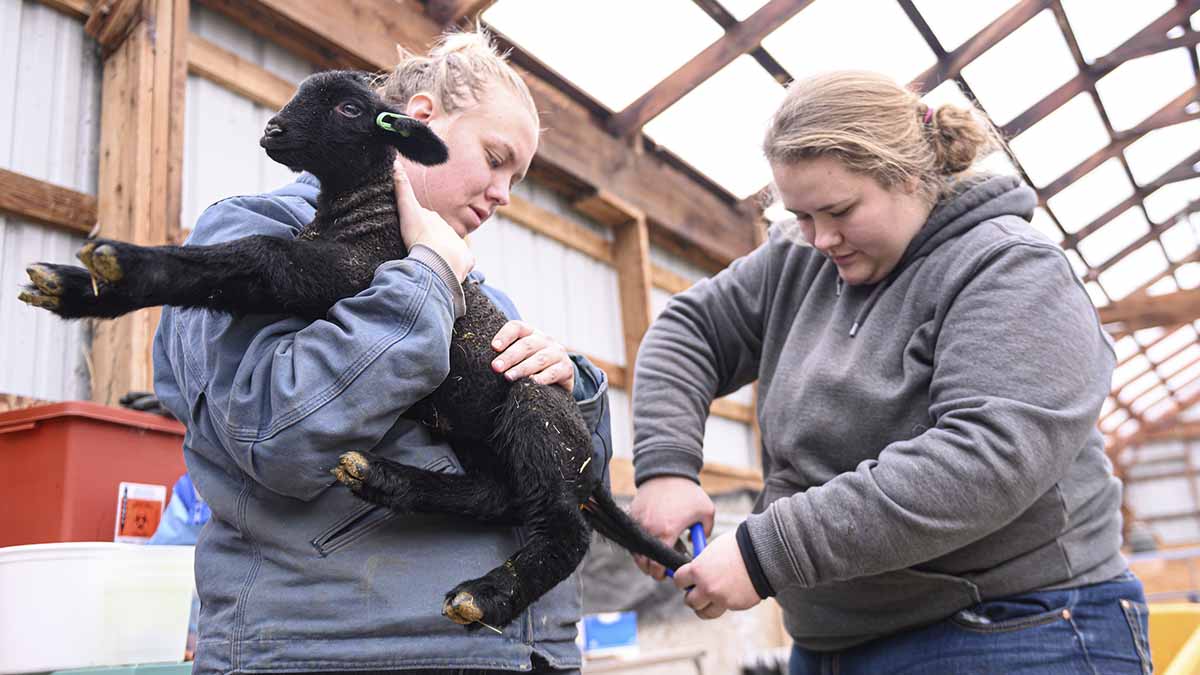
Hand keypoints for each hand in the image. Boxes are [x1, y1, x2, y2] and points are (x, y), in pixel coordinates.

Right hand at [393, 157, 473, 280]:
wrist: (438, 261)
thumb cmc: (421, 236)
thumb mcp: (408, 210)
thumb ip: (402, 188)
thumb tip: (395, 161)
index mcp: (436, 219)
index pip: (428, 220)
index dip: (420, 225)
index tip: (413, 231)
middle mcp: (450, 230)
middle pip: (440, 234)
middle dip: (433, 239)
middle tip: (421, 248)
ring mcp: (459, 247)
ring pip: (451, 248)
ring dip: (444, 253)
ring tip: (433, 262)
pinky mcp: (465, 262)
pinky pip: (463, 263)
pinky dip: (457, 265)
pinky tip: (449, 269)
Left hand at [491, 320, 574, 392]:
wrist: (559, 377)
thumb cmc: (530, 366)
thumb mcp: (519, 356)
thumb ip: (504, 355)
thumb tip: (479, 362)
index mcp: (530, 333)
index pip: (516, 327)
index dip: (504, 335)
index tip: (493, 347)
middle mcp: (544, 340)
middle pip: (526, 344)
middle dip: (509, 356)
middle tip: (495, 367)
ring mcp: (557, 353)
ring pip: (539, 359)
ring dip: (522, 368)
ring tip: (508, 377)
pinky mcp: (566, 368)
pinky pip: (553, 372)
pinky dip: (542, 378)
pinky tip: (531, 383)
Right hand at [630, 476, 713, 579]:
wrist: (667, 470)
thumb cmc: (688, 492)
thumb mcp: (706, 511)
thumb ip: (706, 532)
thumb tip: (697, 544)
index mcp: (667, 532)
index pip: (657, 564)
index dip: (661, 574)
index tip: (666, 574)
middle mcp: (649, 529)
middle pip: (643, 561)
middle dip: (650, 569)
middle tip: (659, 570)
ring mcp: (638, 522)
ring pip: (635, 550)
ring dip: (642, 557)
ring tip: (653, 557)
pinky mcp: (631, 515)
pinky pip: (631, 536)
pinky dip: (637, 542)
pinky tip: (647, 542)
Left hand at [673, 531, 761, 618]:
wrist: (762, 554)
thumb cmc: (738, 546)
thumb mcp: (713, 550)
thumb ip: (703, 563)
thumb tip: (696, 571)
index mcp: (697, 570)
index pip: (679, 581)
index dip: (682, 580)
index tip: (685, 580)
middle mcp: (706, 587)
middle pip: (689, 601)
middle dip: (692, 596)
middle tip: (697, 591)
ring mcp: (720, 599)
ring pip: (703, 612)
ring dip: (704, 606)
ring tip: (709, 600)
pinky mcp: (734, 605)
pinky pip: (723, 609)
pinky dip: (724, 604)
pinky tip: (730, 593)